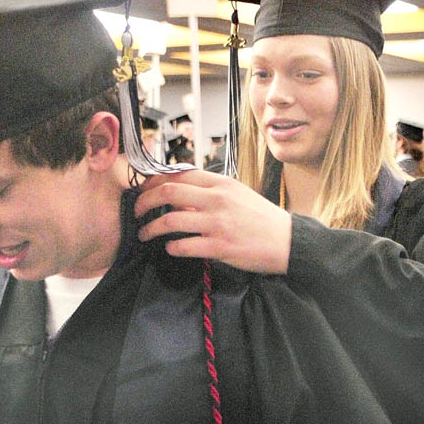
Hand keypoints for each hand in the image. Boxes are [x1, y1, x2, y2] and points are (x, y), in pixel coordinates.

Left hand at [134, 169, 291, 273]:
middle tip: (135, 212)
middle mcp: (217, 200)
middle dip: (143, 202)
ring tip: (144, 234)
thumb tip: (178, 197)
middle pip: (168, 192)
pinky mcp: (220, 247)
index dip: (153, 181)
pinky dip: (171, 248)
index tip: (142, 190)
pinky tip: (169, 248)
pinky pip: (184, 246)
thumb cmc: (261, 218)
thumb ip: (208, 193)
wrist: (288, 241)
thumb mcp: (237, 195)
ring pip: (170, 220)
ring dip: (151, 228)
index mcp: (220, 183)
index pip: (178, 174)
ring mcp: (218, 223)